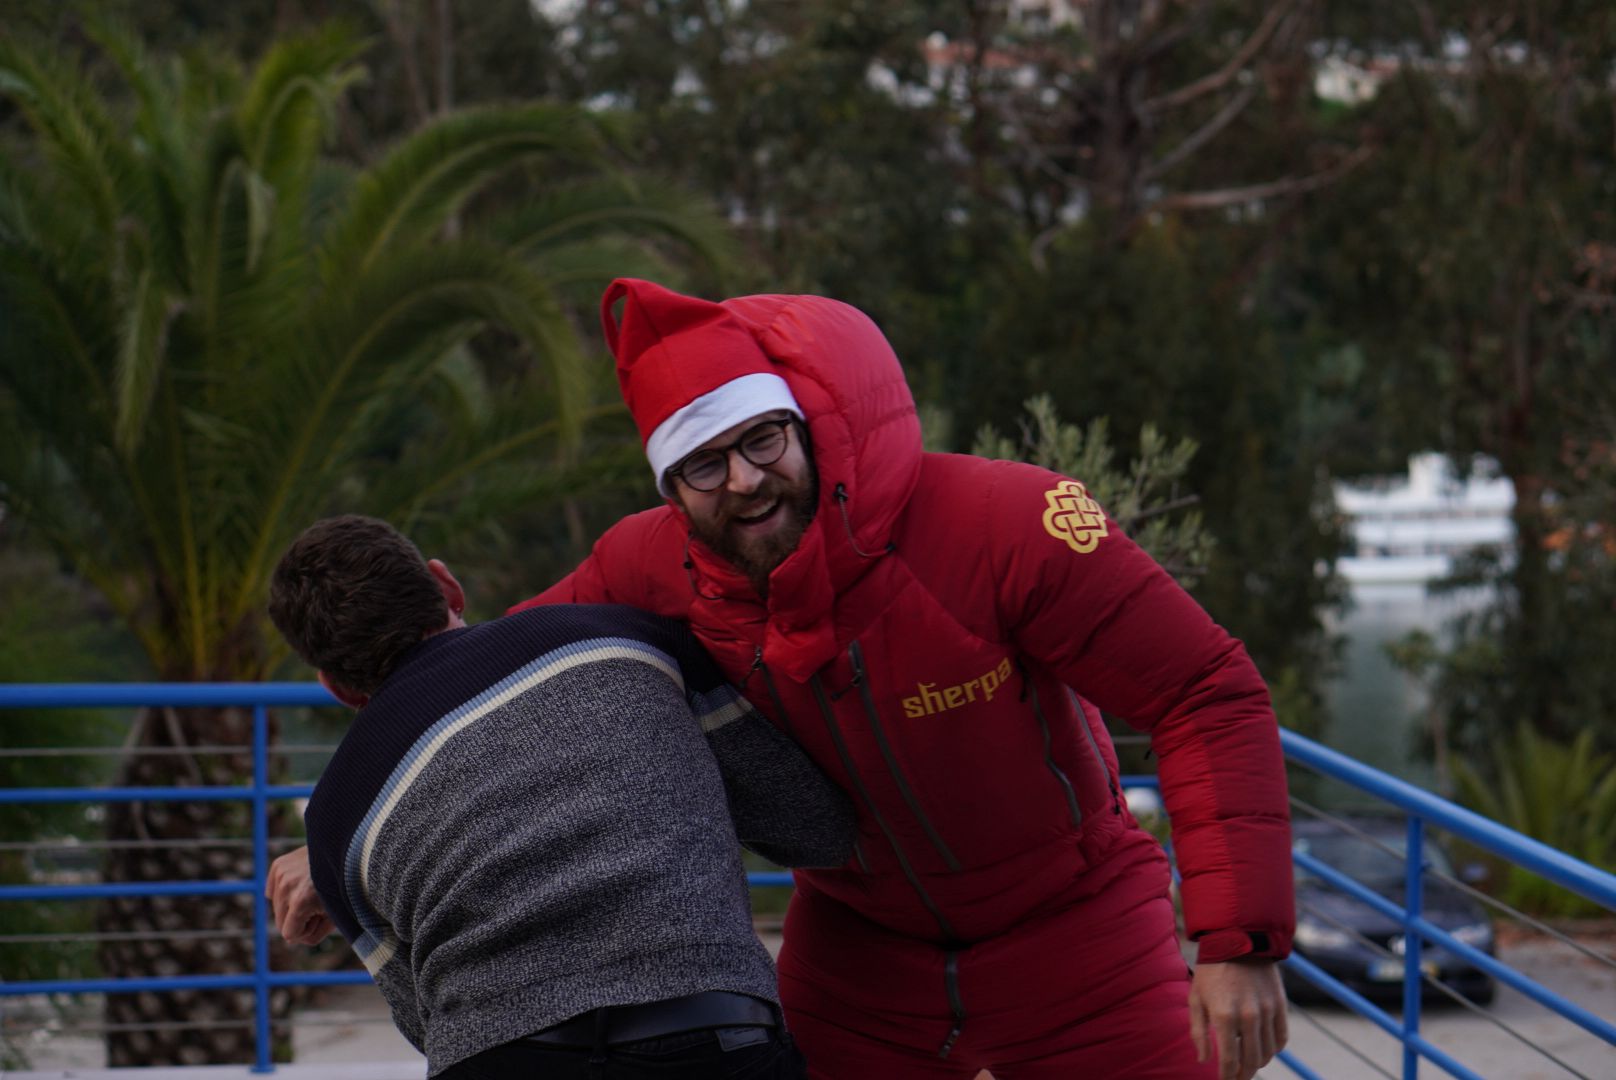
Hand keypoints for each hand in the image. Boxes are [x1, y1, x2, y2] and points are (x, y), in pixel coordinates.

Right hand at [266, 845, 335, 944]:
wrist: (346, 853)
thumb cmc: (344, 888)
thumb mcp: (335, 917)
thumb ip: (312, 935)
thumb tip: (289, 940)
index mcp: (301, 902)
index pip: (288, 934)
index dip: (305, 930)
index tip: (320, 917)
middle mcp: (286, 887)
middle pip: (279, 922)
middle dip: (298, 919)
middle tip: (318, 903)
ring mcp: (281, 873)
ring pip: (276, 907)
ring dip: (292, 905)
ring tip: (312, 891)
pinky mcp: (278, 864)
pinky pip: (272, 891)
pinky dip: (284, 892)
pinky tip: (301, 883)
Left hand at [1188, 960, 1287, 1079]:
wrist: (1236, 941)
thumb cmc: (1210, 972)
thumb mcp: (1195, 999)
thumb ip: (1198, 1032)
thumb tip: (1203, 1060)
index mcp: (1223, 1016)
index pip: (1228, 1059)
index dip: (1226, 1076)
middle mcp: (1247, 1016)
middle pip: (1251, 1061)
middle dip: (1243, 1075)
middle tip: (1237, 1078)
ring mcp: (1266, 1011)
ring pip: (1267, 1052)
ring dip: (1258, 1063)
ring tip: (1249, 1065)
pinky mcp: (1280, 1005)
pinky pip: (1281, 1038)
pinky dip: (1274, 1049)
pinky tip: (1264, 1049)